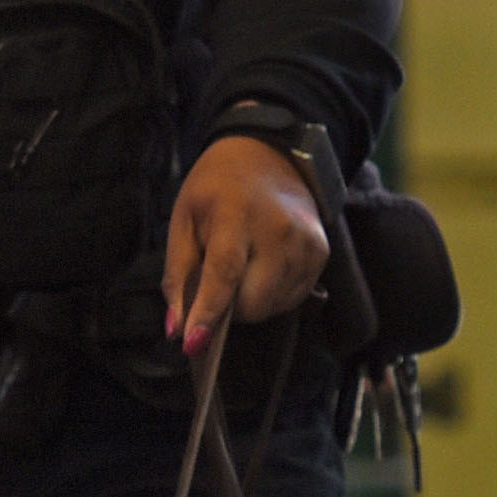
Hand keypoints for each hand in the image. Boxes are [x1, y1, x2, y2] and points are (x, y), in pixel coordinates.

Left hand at [164, 135, 327, 352]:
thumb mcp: (184, 218)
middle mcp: (279, 229)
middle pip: (253, 301)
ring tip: (242, 267)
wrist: (270, 152)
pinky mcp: (321, 252)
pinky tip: (263, 268)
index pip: (225, 274)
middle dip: (229, 309)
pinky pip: (293, 297)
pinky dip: (272, 295)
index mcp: (237, 214)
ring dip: (251, 302)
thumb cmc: (218, 186)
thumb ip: (177, 275)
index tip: (193, 344)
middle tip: (216, 285)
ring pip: (273, 306)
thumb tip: (176, 329)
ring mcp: (305, 242)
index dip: (208, 313)